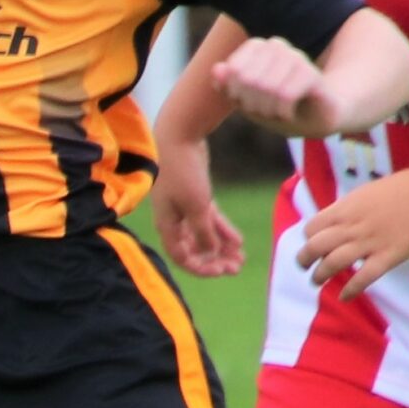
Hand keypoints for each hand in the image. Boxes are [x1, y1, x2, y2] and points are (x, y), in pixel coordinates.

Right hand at [151, 136, 244, 276]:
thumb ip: (204, 233)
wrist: (179, 135)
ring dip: (221, 247)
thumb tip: (210, 253)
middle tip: (236, 268)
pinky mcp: (196, 195)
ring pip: (204, 234)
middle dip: (214, 260)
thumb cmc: (183, 172)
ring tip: (241, 258)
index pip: (182, 257)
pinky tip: (238, 241)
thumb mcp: (197, 207)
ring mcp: (184, 207)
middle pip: (194, 249)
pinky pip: (209, 219)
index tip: (222, 271)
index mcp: (167, 225)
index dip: (201, 268)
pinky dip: (222, 230)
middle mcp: (174, 220)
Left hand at [212, 34, 338, 137]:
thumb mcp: (246, 101)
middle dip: (253, 104)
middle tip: (265, 111)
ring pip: (266, 87)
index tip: (247, 103)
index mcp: (257, 46)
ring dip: (268, 110)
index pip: (233, 69)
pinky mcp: (312, 73)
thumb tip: (216, 69)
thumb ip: (227, 86)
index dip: (236, 93)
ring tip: (277, 113)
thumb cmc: (277, 107)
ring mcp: (296, 57)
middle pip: (248, 79)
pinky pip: (285, 95)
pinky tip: (289, 113)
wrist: (317, 118)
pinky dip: (283, 112)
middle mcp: (276, 45)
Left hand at [298, 167, 408, 299]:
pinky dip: (350, 290)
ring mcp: (369, 243)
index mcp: (345, 208)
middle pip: (316, 247)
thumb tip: (331, 221)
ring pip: (333, 263)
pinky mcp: (387, 258)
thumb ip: (346, 209)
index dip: (308, 238)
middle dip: (304, 259)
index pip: (312, 227)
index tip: (311, 243)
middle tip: (303, 267)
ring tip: (316, 282)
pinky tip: (344, 296)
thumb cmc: (399, 190)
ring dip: (320, 275)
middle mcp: (352, 227)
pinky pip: (363, 278)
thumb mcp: (364, 193)